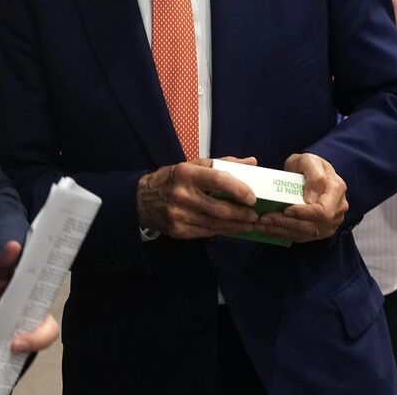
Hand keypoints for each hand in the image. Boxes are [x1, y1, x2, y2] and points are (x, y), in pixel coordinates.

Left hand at [0, 240, 60, 353]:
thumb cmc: (2, 279)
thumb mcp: (2, 269)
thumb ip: (7, 259)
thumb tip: (13, 245)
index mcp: (37, 310)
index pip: (48, 332)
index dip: (36, 340)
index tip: (14, 343)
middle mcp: (29, 327)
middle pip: (30, 350)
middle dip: (11, 355)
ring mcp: (14, 337)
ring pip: (9, 356)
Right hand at [136, 156, 260, 239]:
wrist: (141, 199)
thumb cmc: (172, 179)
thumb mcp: (192, 165)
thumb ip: (222, 164)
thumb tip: (252, 163)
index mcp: (186, 173)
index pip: (217, 179)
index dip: (238, 189)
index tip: (252, 197)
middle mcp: (182, 194)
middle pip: (219, 208)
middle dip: (242, 214)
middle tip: (255, 214)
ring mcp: (179, 215)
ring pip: (215, 224)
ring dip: (236, 226)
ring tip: (249, 224)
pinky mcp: (178, 230)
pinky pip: (206, 232)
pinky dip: (222, 231)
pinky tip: (231, 229)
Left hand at [255, 153, 346, 242]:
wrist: (311, 172)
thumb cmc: (309, 165)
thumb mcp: (309, 161)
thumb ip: (313, 176)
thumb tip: (310, 199)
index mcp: (336, 190)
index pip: (323, 211)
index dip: (304, 214)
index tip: (285, 210)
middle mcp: (337, 209)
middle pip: (313, 225)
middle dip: (287, 223)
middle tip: (265, 218)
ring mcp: (331, 221)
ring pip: (306, 233)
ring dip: (282, 230)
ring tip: (263, 224)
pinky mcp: (321, 229)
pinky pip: (303, 237)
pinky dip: (285, 234)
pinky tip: (270, 229)